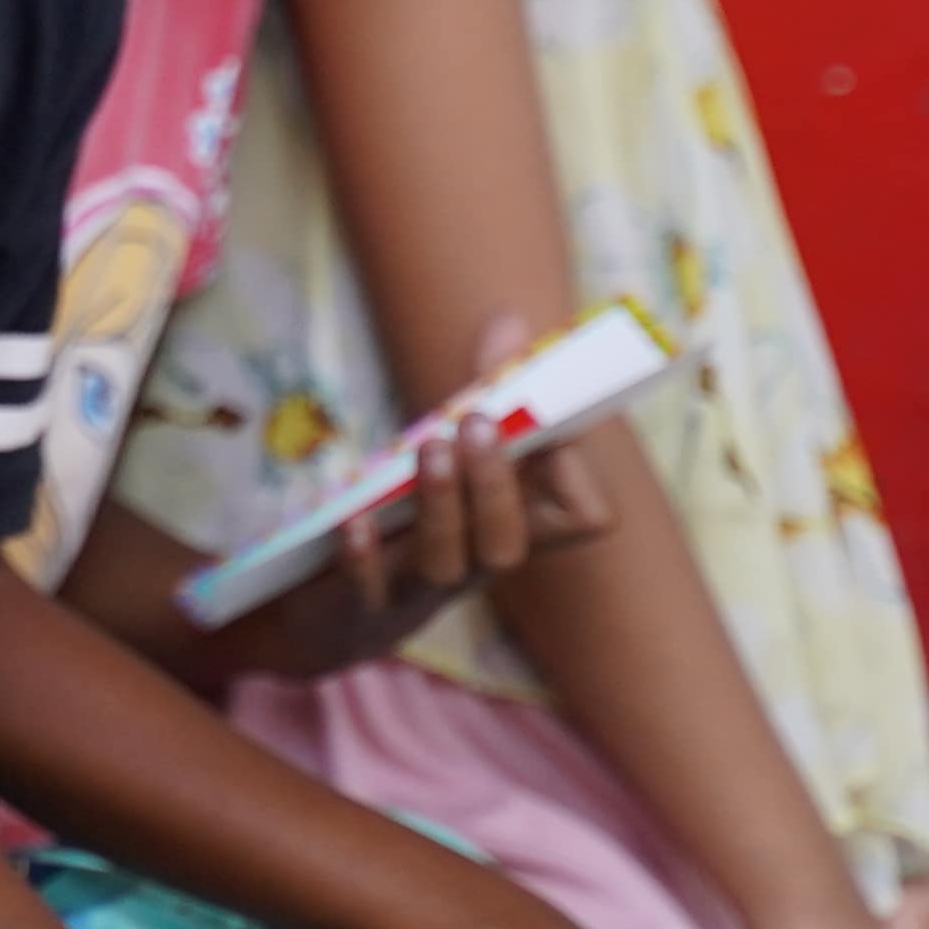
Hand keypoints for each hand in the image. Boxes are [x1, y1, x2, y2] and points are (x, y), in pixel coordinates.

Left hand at [337, 311, 618, 613]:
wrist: (343, 597)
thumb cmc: (418, 507)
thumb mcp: (455, 447)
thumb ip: (486, 390)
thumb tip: (510, 323)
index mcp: (519, 524)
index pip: (585, 516)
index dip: (574, 468)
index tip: (545, 416)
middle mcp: (480, 563)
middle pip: (507, 545)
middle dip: (496, 482)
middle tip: (479, 422)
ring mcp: (422, 590)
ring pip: (447, 564)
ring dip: (442, 504)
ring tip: (430, 446)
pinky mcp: (365, 605)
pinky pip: (369, 591)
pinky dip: (362, 556)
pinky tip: (353, 518)